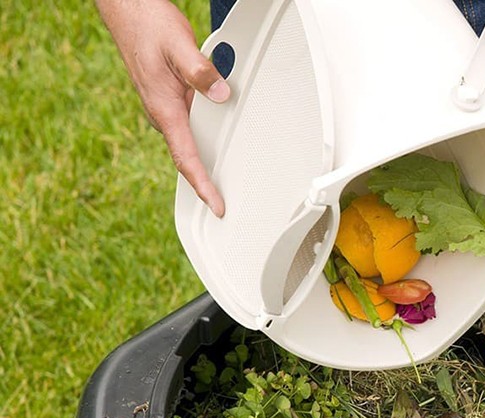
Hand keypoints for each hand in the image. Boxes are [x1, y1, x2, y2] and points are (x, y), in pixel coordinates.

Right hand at [96, 0, 229, 216]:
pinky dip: (206, 135)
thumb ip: (201, 72)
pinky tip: (221, 136)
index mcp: (164, 109)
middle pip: (189, 156)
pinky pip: (191, 123)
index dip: (202, 185)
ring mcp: (166, 107)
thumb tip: (222, 95)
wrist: (128, 11)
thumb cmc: (149, 26)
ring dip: (209, 157)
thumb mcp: (179, 46)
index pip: (185, 157)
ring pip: (191, 139)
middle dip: (207, 181)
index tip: (216, 205)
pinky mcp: (170, 99)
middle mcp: (163, 113)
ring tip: (229, 178)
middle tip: (226, 203)